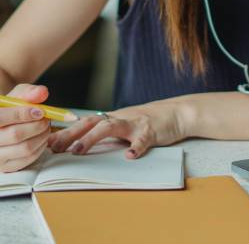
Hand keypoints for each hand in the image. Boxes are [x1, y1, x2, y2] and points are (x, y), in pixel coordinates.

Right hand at [0, 84, 50, 172]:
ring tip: (45, 127)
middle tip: (46, 119)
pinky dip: (41, 147)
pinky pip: (29, 158)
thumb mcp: (15, 97)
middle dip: (37, 125)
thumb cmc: (10, 110)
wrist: (4, 126)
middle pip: (15, 135)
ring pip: (25, 148)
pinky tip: (41, 138)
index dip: (22, 114)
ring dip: (42, 136)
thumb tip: (42, 93)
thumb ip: (28, 93)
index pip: (0, 118)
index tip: (40, 111)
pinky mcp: (6, 167)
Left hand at [48, 102, 185, 158]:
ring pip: (111, 127)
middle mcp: (122, 118)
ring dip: (92, 138)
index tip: (50, 143)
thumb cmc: (151, 121)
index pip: (86, 122)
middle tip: (55, 148)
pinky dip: (136, 148)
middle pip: (91, 122)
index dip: (67, 131)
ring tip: (79, 150)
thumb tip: (85, 143)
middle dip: (71, 134)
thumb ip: (110, 132)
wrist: (178, 113)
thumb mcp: (128, 124)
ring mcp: (136, 123)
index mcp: (114, 118)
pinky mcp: (152, 131)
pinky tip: (130, 156)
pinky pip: (142, 140)